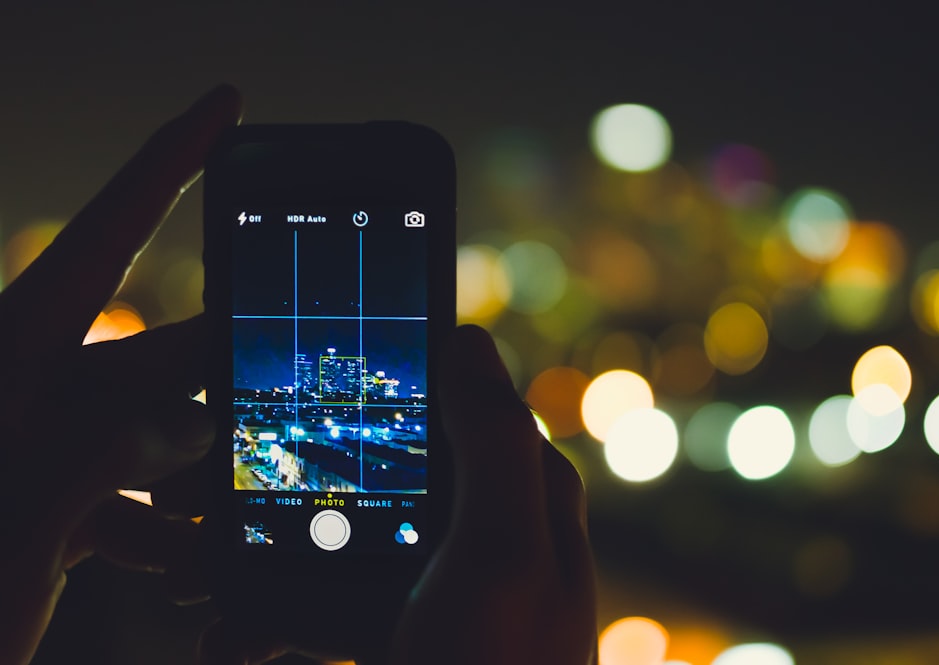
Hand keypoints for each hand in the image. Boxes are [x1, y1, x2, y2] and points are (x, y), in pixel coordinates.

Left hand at [0, 85, 241, 664]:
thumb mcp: (20, 526)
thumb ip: (111, 454)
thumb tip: (192, 419)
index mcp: (12, 352)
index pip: (111, 228)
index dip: (174, 157)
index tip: (229, 103)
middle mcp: (31, 380)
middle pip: (161, 349)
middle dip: (228, 385)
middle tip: (290, 403)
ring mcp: (44, 435)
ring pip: (157, 427)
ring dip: (199, 479)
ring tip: (217, 545)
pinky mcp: (51, 488)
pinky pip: (129, 483)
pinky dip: (162, 522)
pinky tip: (181, 570)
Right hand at [197, 325, 597, 664]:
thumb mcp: (501, 557)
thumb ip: (493, 445)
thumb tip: (463, 340)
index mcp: (521, 490)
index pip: (453, 397)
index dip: (388, 376)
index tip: (304, 371)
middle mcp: (483, 525)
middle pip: (382, 464)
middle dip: (299, 472)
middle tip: (212, 483)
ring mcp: (439, 579)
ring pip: (341, 531)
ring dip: (268, 547)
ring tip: (193, 569)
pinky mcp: (402, 626)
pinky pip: (329, 598)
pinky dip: (275, 611)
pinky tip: (230, 634)